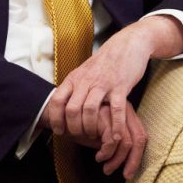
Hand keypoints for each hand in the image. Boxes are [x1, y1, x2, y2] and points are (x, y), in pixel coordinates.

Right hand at [40, 100, 146, 177]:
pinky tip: (98, 157)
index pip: (140, 135)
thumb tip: (128, 162)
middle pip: (138, 138)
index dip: (137, 157)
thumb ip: (114, 143)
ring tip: (105, 166)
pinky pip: (112, 140)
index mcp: (125, 112)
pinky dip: (106, 153)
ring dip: (116, 160)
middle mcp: (123, 108)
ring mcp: (113, 110)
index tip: (128, 172)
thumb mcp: (100, 136)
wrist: (59, 113)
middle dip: (131, 161)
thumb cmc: (81, 125)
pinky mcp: (102, 115)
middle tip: (121, 174)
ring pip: (126, 141)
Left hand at [48, 15, 182, 144]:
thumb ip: (74, 87)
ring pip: (89, 110)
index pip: (57, 100)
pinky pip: (115, 110)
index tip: (60, 131)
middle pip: (72, 109)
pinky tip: (115, 137)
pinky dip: (115, 126)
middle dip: (74, 128)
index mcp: (74, 78)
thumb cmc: (104, 62)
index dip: (56, 119)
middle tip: (79, 137)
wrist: (127, 44)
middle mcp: (86, 81)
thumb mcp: (83, 71)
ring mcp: (103, 83)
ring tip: (94, 137)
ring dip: (90, 128)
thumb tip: (61, 105)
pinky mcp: (120, 86)